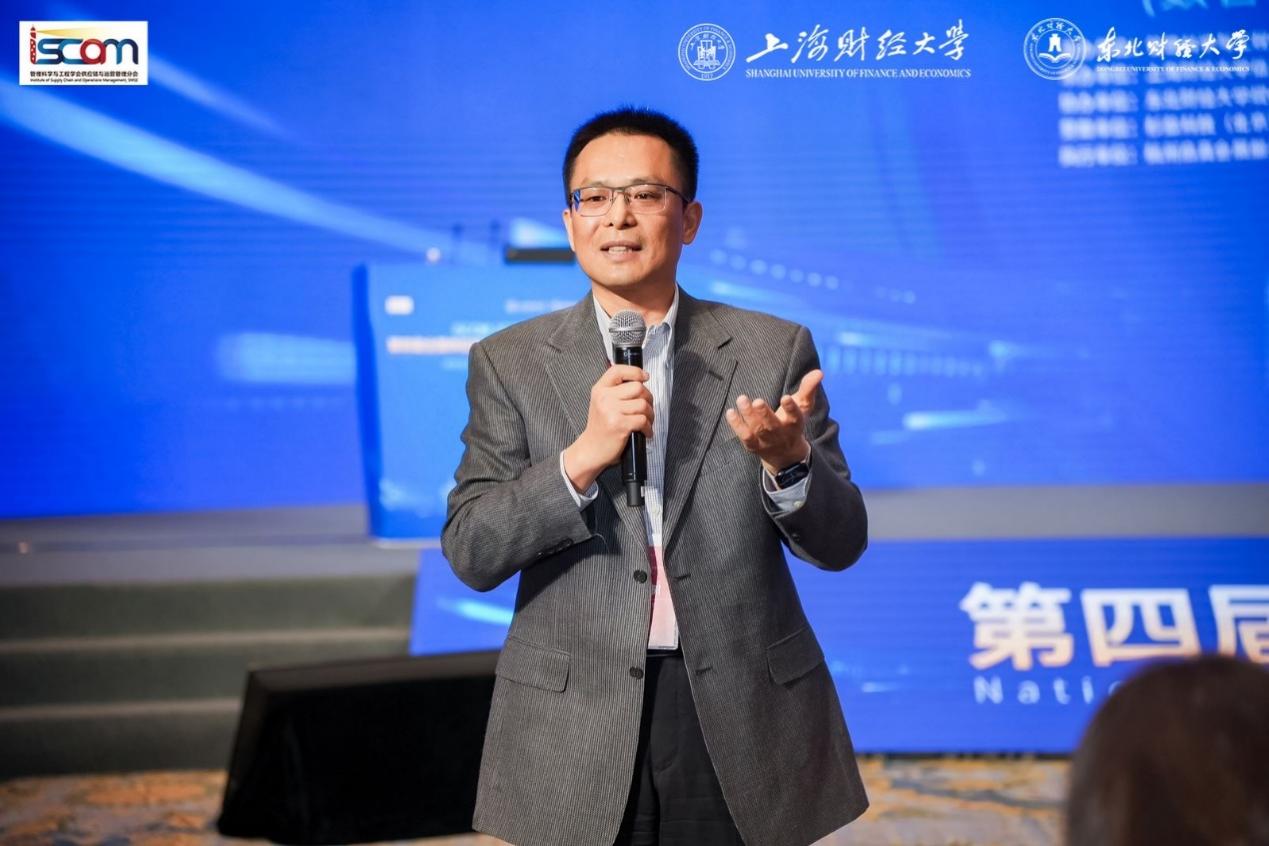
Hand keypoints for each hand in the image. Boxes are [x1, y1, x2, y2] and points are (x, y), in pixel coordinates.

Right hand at [562, 365, 652, 491]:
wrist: (590, 450)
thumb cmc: (600, 428)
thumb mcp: (601, 404)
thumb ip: (615, 391)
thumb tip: (639, 381)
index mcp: (599, 390)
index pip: (618, 370)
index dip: (635, 371)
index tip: (645, 377)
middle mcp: (604, 398)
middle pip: (637, 387)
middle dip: (648, 398)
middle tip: (647, 408)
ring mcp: (611, 411)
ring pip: (643, 404)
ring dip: (650, 415)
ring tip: (646, 422)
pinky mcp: (620, 425)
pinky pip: (643, 420)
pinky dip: (648, 428)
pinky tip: (644, 432)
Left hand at [725, 369, 821, 475]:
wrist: (785, 454)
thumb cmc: (792, 423)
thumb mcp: (803, 406)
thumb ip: (808, 388)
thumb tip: (819, 372)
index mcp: (795, 424)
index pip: (795, 417)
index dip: (790, 408)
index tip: (786, 397)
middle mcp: (780, 434)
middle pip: (772, 426)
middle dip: (764, 414)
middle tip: (758, 401)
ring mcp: (766, 442)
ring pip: (757, 430)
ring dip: (748, 415)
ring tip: (742, 399)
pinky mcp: (753, 445)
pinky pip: (744, 436)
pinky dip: (736, 425)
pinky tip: (730, 412)